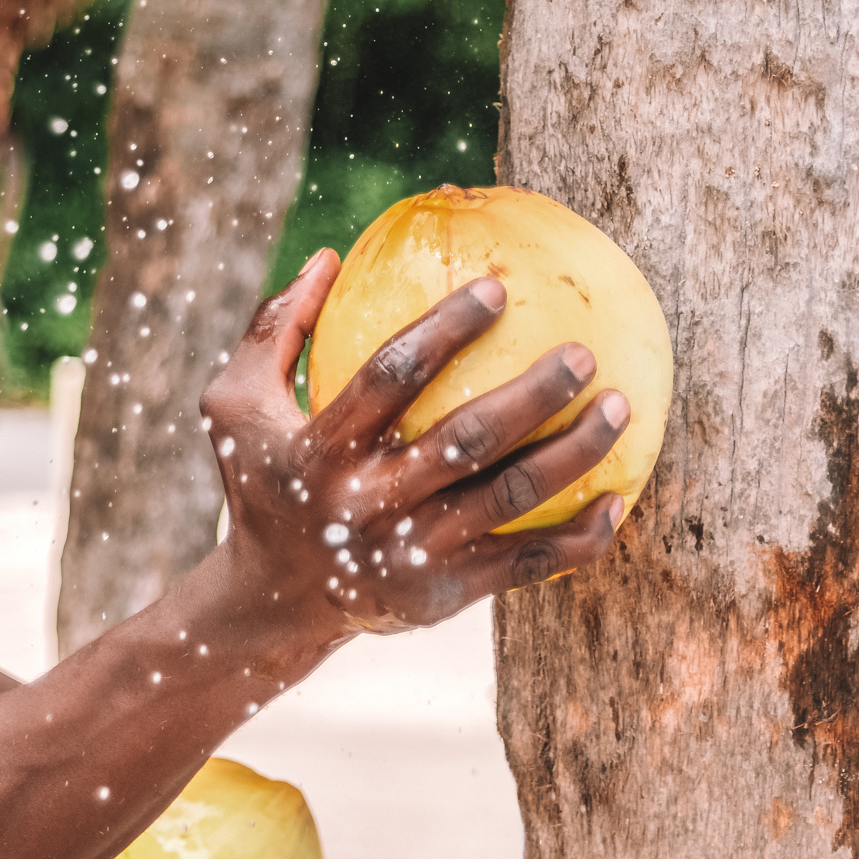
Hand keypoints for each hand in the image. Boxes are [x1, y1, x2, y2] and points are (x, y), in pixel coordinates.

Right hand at [200, 250, 627, 640]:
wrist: (274, 603)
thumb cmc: (262, 482)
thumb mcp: (236, 406)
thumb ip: (276, 331)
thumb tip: (327, 256)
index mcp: (321, 451)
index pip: (390, 376)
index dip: (444, 328)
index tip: (498, 286)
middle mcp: (369, 503)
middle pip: (466, 440)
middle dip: (534, 393)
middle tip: (584, 352)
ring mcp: (411, 554)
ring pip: (508, 499)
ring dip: (574, 454)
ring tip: (622, 408)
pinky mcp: (445, 596)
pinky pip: (526, 563)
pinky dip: (578, 538)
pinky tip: (619, 501)